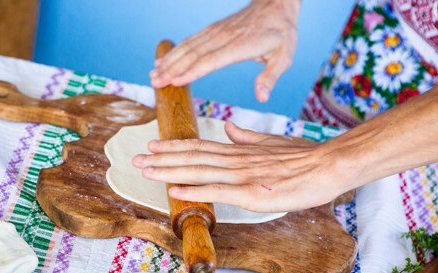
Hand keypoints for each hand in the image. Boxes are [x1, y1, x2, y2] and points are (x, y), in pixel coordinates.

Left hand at [132, 122, 351, 212]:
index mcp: (240, 150)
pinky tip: (173, 190)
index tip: (153, 146)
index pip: (201, 147)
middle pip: (193, 157)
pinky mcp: (252, 193)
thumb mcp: (272, 143)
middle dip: (162, 159)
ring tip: (145, 170)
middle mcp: (236, 160)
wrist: (330, 165)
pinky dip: (193, 189)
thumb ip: (247, 137)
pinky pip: (216, 191)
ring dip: (169, 171)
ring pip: (199, 171)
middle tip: (136, 159)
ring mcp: (243, 176)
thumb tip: (226, 127)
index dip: (175, 147)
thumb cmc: (305, 157)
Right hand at [150, 0, 300, 102]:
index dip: (193, 71)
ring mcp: (216, 32)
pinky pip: (190, 41)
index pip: (211, 60)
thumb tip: (261, 97)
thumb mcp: (284, 56)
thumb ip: (270, 77)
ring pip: (188, 47)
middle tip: (155, 83)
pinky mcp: (212, 30)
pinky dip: (174, 51)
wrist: (276, 2)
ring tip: (153, 74)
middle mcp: (224, 37)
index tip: (175, 82)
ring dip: (169, 61)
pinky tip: (162, 60)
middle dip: (172, 69)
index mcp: (240, 46)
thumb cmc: (281, 32)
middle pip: (193, 54)